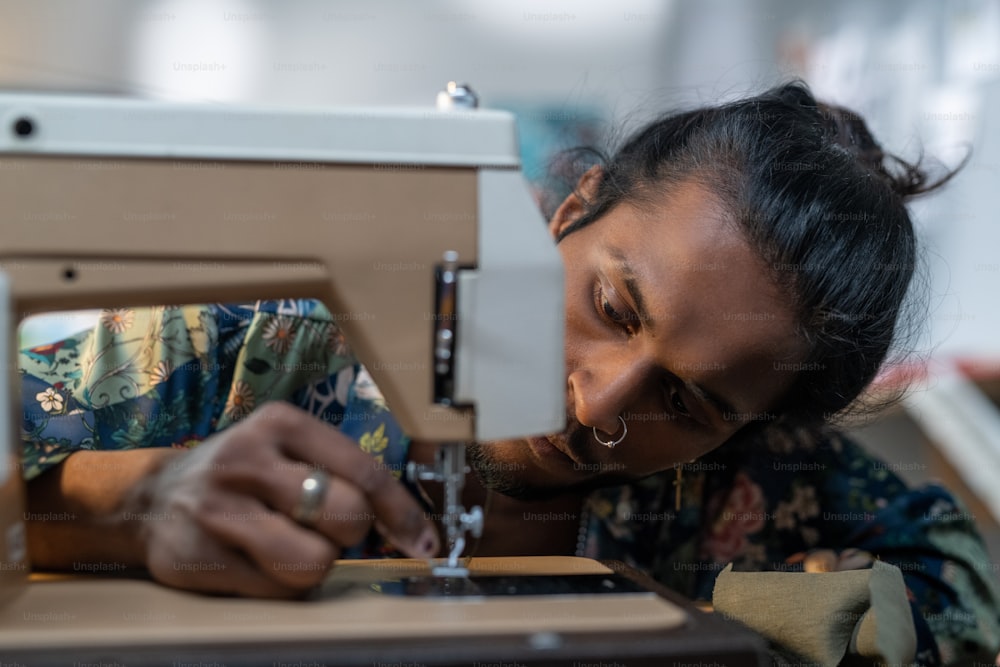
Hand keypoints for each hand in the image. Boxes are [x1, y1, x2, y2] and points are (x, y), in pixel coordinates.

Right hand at [134, 402, 438, 596]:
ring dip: (314, 562)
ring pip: (314, 562)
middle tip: (323, 526)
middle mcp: (249, 460)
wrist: (154, 497)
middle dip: (349, 533)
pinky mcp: (199, 559)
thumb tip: (410, 526)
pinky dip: (281, 585)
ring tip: (287, 543)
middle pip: (346, 516)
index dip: (401, 512)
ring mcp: (220, 510)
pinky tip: (257, 561)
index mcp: (282, 425)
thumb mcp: (288, 448)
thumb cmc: (246, 474)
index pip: (364, 471)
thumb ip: (341, 471)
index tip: (423, 540)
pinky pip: (277, 591)